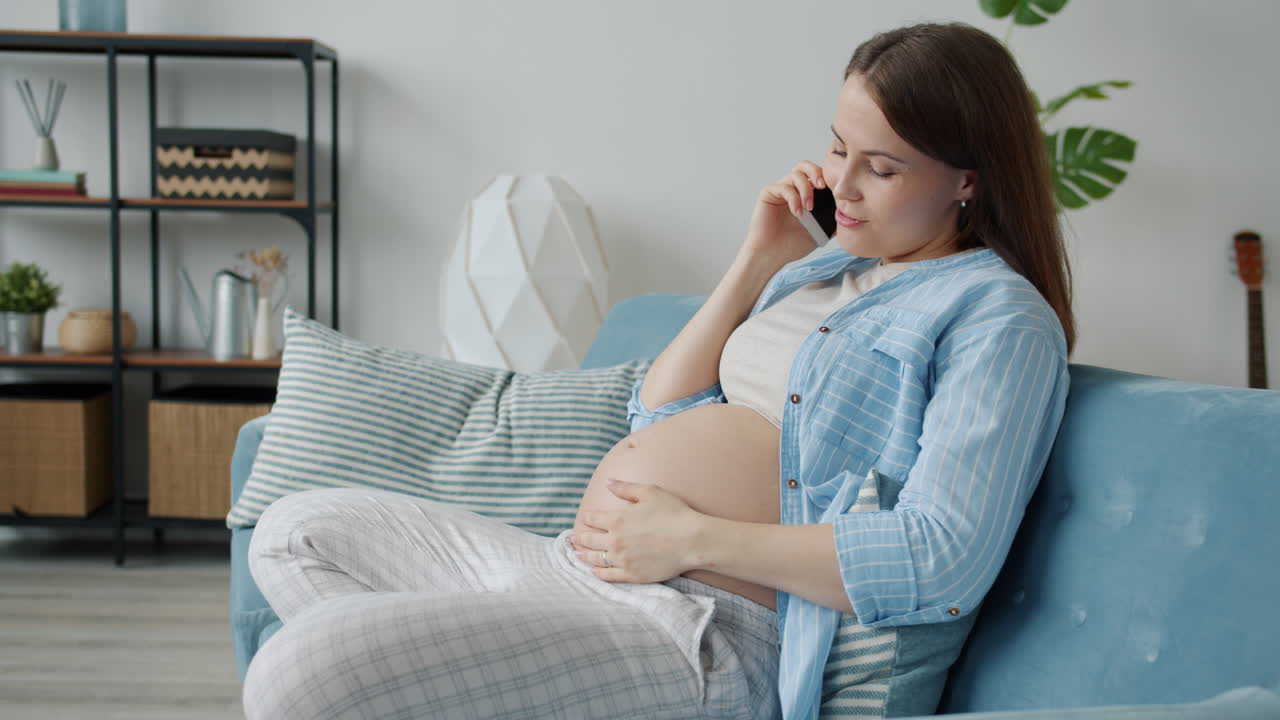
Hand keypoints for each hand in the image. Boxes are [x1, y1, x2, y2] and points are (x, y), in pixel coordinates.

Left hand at [571, 479, 702, 583]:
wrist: (692, 541)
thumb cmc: (674, 513)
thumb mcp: (650, 492)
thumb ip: (626, 488)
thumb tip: (607, 482)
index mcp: (617, 519)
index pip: (593, 519)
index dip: (587, 518)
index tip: (584, 518)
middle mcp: (615, 540)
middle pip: (590, 540)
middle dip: (580, 538)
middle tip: (574, 539)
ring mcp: (622, 559)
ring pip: (595, 559)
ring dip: (584, 556)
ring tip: (577, 555)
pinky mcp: (631, 575)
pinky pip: (608, 575)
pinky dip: (598, 573)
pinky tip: (594, 571)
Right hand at [739, 161, 827, 267]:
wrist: (772, 254)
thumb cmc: (793, 244)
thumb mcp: (821, 230)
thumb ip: (833, 217)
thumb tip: (850, 209)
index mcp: (805, 194)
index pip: (818, 175)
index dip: (827, 177)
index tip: (836, 190)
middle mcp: (793, 188)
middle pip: (805, 166)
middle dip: (817, 172)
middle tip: (823, 186)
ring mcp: (780, 189)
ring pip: (796, 174)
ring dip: (806, 189)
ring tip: (809, 207)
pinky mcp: (769, 193)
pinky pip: (784, 187)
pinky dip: (794, 199)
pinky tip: (798, 213)